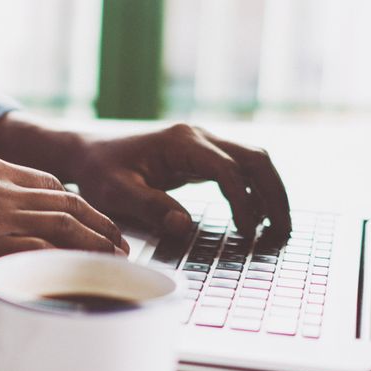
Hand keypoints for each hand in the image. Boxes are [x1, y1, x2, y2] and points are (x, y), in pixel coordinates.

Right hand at [0, 154, 127, 286]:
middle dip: (100, 225)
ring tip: (114, 262)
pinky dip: (69, 264)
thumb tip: (14, 223)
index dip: (80, 206)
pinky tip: (83, 275)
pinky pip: (41, 252)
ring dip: (96, 245)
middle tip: (120, 245)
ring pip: (63, 226)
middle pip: (67, 202)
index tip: (95, 223)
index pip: (50, 183)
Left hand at [69, 124, 291, 236]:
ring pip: (253, 161)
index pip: (228, 170)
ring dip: (270, 192)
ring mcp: (202, 144)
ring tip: (278, 229)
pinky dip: (254, 192)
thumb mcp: (115, 192)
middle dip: (274, 194)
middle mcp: (198, 137)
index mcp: (181, 142)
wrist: (87, 153)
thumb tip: (185, 227)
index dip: (243, 203)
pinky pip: (238, 170)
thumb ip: (150, 208)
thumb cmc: (98, 172)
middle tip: (284, 232)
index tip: (249, 234)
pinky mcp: (200, 156)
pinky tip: (255, 219)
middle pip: (254, 158)